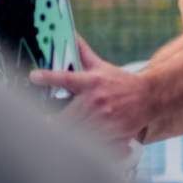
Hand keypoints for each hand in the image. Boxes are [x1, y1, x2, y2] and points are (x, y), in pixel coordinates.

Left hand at [31, 38, 155, 147]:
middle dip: (51, 121)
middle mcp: (97, 100)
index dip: (48, 77)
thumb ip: (83, 54)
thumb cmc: (120, 82)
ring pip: (77, 132)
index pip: (66, 77)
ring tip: (52, 137)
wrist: (149, 97)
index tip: (33, 76)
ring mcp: (105, 119)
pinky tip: (76, 147)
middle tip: (40, 123)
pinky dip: (83, 147)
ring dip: (65, 135)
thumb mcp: (101, 67)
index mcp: (91, 82)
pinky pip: (93, 145)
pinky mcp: (113, 134)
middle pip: (66, 115)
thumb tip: (71, 35)